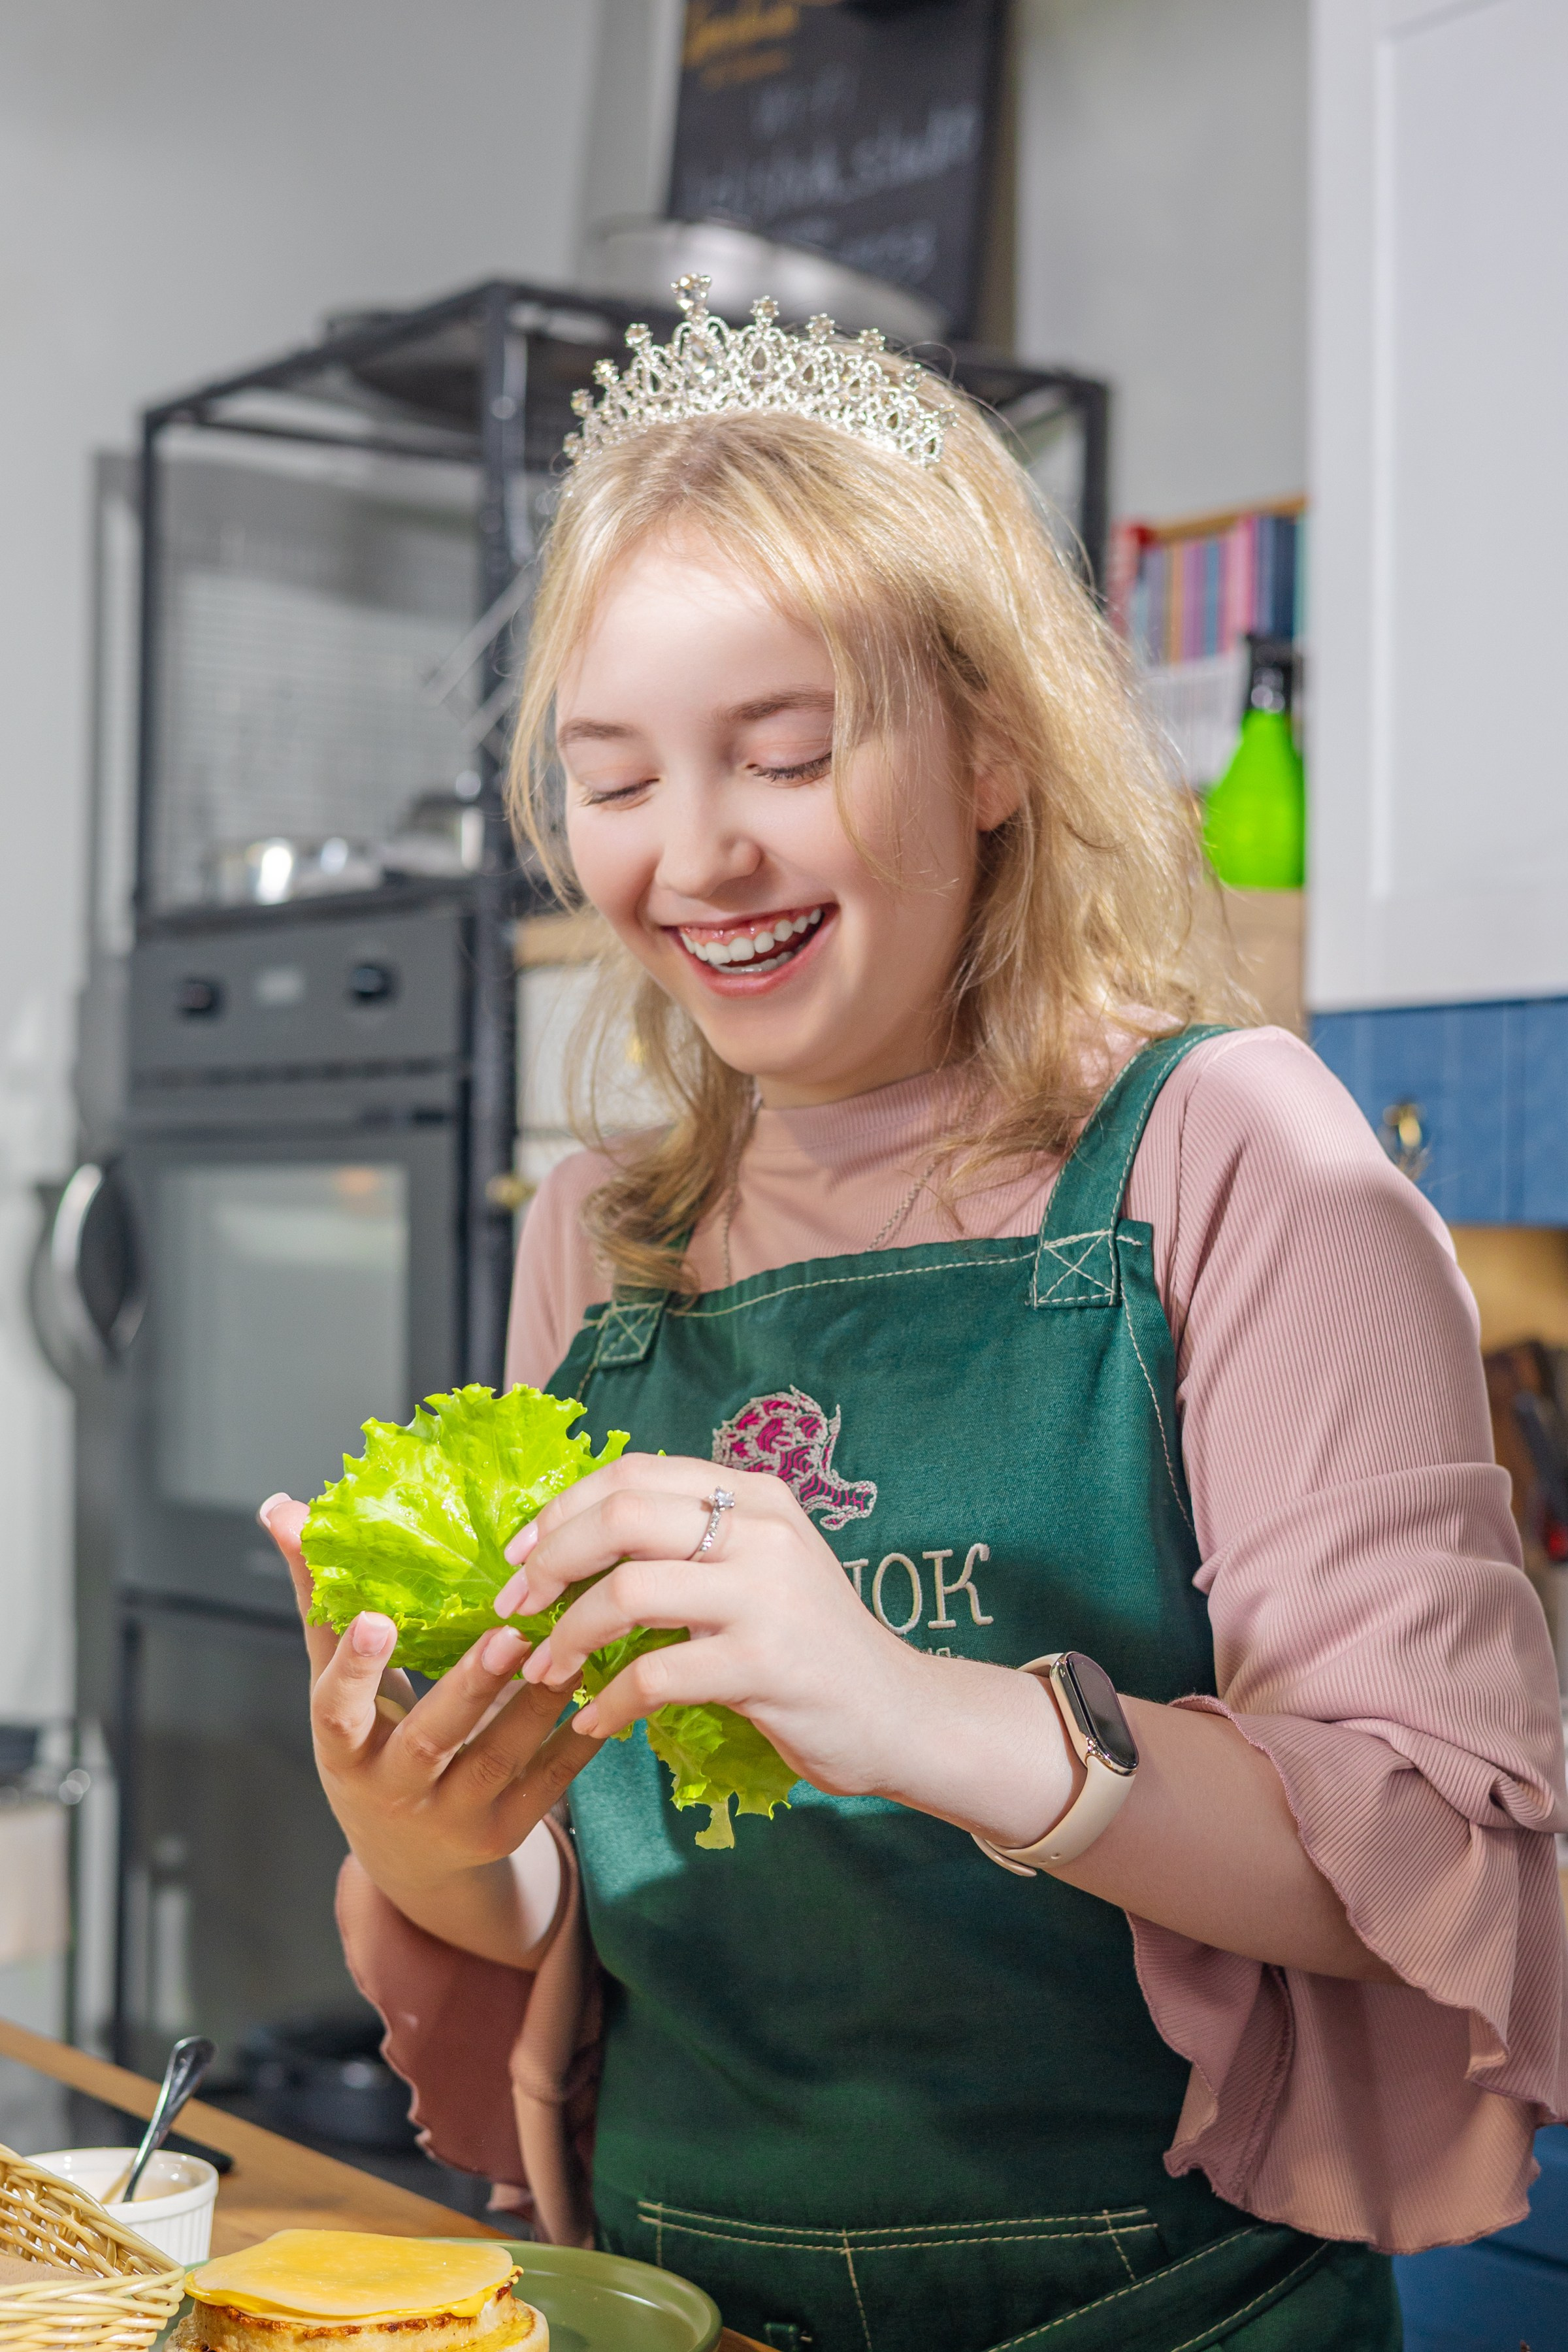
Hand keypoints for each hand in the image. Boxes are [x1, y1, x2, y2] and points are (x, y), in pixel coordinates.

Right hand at [261, 1494, 598, 1965]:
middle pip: (433, 1736)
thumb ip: (318, 1597)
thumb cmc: (369, 1744)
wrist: (411, 1860)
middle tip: (509, 1630)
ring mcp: (453, 1817)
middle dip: (471, 1685)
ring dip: (539, 1699)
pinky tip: (605, 1692)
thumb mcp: (334, 1684)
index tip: (377, 1619)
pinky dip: (577, 1739)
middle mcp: (394, 1789)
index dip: (354, 1669)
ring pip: (501, 1757)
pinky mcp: (506, 1830)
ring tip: (575, 1640)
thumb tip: (282, 1508)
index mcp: (344, 1749)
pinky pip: (548, 1785)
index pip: (337, 1712)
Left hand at [492, 1453, 1077, 1841]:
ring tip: (546, 1668)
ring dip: (568, 1634)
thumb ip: (692, 1539)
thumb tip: (583, 1537)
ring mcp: (765, 1596)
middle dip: (549, 1562)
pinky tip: (595, 1722)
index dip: (562, 1510)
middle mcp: (761, 1531)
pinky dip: (608, 1702)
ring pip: (628, 1589)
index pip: (633, 1474)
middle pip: (621, 1516)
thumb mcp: (761, 1565)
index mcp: (754, 1496)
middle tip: (516, 1608)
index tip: (520, 1555)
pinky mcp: (763, 1665)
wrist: (899, 1713)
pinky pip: (655, 1675)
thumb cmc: (811, 1643)